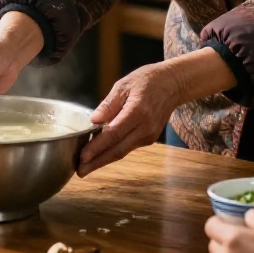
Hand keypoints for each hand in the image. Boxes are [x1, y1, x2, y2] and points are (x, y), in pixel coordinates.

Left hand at [77, 60, 186, 175]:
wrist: (173, 85)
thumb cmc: (147, 81)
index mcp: (137, 112)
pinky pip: (128, 147)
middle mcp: (145, 128)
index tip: (82, 157)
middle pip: (117, 150)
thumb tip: (93, 120)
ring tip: (86, 166)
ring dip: (103, 160)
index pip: (113, 134)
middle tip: (80, 171)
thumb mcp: (124, 85)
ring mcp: (149, 136)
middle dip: (97, 162)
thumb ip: (108, 104)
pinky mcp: (149, 139)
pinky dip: (113, 152)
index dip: (97, 148)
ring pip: (122, 152)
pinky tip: (100, 154)